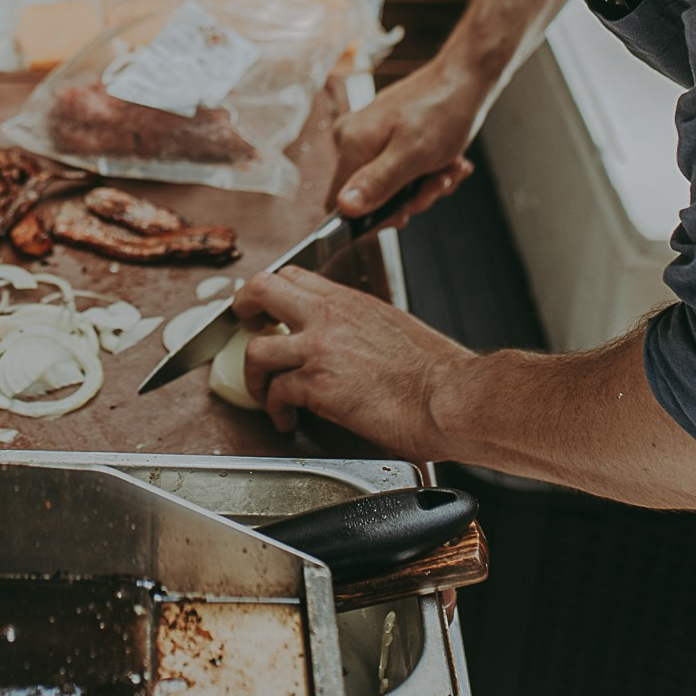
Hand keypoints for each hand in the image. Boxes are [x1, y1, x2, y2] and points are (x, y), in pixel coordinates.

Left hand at [235, 265, 472, 452]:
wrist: (453, 398)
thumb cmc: (438, 373)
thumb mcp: (395, 327)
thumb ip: (363, 325)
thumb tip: (351, 340)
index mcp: (350, 301)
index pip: (295, 275)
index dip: (273, 292)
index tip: (269, 310)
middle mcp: (329, 317)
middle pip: (262, 289)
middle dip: (243, 308)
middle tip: (245, 328)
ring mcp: (320, 349)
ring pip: (257, 349)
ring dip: (253, 375)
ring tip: (264, 393)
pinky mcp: (318, 385)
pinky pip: (276, 393)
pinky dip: (274, 410)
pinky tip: (286, 420)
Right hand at [328, 56, 485, 225]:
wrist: (464, 80)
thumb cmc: (443, 110)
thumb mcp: (414, 154)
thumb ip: (378, 183)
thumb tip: (345, 208)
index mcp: (352, 143)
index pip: (339, 203)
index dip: (370, 219)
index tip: (404, 215)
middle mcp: (352, 140)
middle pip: (370, 198)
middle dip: (411, 198)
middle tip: (438, 182)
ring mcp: (368, 138)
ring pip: (390, 188)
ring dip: (425, 186)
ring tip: (449, 168)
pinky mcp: (384, 138)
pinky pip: (400, 172)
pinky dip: (426, 173)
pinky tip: (447, 162)